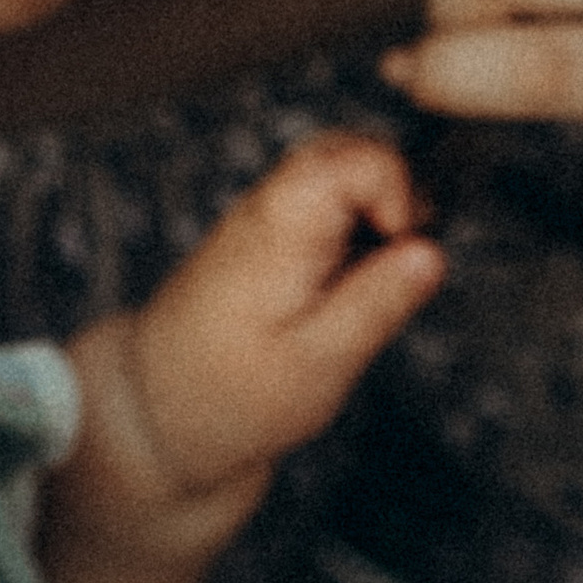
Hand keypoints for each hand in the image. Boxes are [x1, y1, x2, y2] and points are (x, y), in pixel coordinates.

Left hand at [45, 133, 442, 582]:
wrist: (151, 428)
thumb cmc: (227, 403)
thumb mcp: (312, 366)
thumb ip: (373, 300)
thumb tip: (430, 249)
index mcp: (271, 234)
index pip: (344, 157)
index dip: (387, 181)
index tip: (405, 238)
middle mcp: (264, 218)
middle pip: (349, 153)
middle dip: (389, 193)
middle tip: (399, 257)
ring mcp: (263, 228)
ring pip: (340, 184)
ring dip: (372, 222)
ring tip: (372, 283)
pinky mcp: (265, 248)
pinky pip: (326, 217)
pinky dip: (352, 241)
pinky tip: (350, 292)